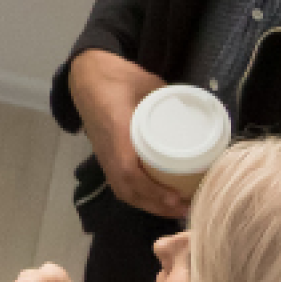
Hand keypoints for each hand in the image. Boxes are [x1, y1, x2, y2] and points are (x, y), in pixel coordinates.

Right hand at [69, 49, 186, 218]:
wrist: (85, 73)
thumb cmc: (114, 75)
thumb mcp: (146, 81)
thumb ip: (169, 98)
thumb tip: (195, 113)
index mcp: (116, 130)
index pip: (128, 170)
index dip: (151, 189)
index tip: (175, 197)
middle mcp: (107, 148)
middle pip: (126, 188)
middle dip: (154, 204)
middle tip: (184, 208)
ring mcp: (103, 153)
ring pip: (121, 189)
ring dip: (147, 204)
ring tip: (174, 208)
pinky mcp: (104, 154)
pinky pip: (118, 182)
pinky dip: (138, 196)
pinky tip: (155, 198)